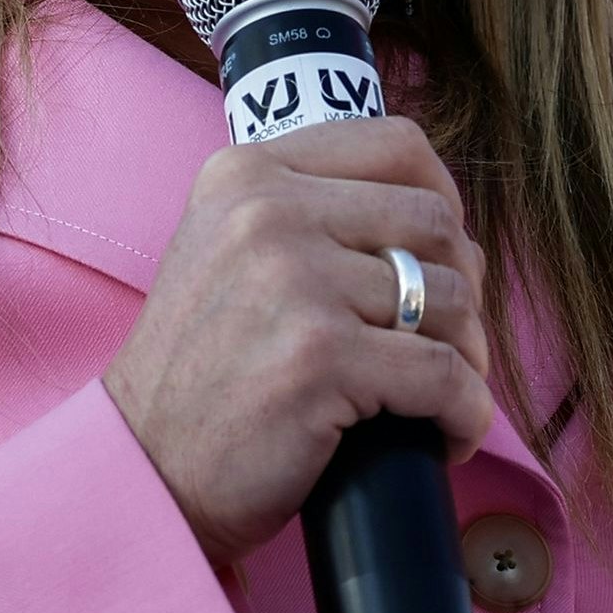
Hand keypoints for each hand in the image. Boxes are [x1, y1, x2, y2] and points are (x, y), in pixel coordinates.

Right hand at [104, 118, 497, 569]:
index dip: (444, 199)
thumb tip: (450, 230)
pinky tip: (446, 436)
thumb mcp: (228, 253)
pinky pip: (446, 374)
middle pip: (434, 221)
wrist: (146, 467)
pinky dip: (466, 413)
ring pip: (450, 297)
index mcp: (245, 175)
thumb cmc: (201, 373)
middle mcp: (266, 212)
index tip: (443, 254)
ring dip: (466, 357)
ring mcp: (294, 282)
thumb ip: (309, 216)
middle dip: (462, 287)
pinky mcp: (320, 357)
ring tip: (438, 397)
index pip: (396, 145)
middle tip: (444, 342)